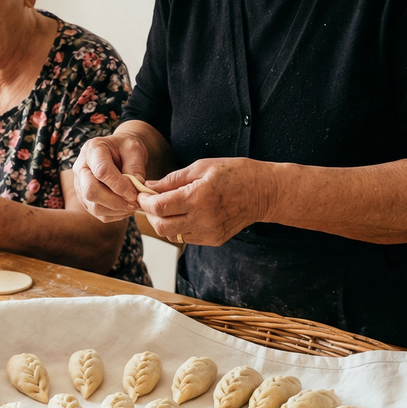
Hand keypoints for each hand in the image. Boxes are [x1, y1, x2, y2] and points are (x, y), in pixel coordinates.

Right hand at [72, 135, 150, 221]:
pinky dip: (115, 215)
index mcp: (93, 150)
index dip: (119, 186)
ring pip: (94, 206)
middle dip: (115, 201)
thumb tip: (137, 189)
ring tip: (134, 206)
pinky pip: (98, 213)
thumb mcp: (134, 150)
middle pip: (91, 191)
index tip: (134, 194)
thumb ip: (135, 167)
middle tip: (135, 203)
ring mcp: (80, 185)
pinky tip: (127, 208)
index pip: (102, 172)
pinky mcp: (85, 198)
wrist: (119, 151)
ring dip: (117, 210)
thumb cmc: (126, 148)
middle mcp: (81, 168)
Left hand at [141, 159, 272, 245]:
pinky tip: (185, 214)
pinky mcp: (214, 240)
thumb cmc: (235, 173)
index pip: (159, 207)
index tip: (141, 194)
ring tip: (168, 207)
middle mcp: (202, 218)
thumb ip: (173, 179)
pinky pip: (186, 238)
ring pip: (172, 235)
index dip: (145, 202)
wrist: (264, 192)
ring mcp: (209, 232)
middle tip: (150, 202)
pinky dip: (179, 227)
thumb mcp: (202, 167)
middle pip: (161, 226)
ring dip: (164, 222)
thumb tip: (149, 186)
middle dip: (150, 214)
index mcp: (198, 197)